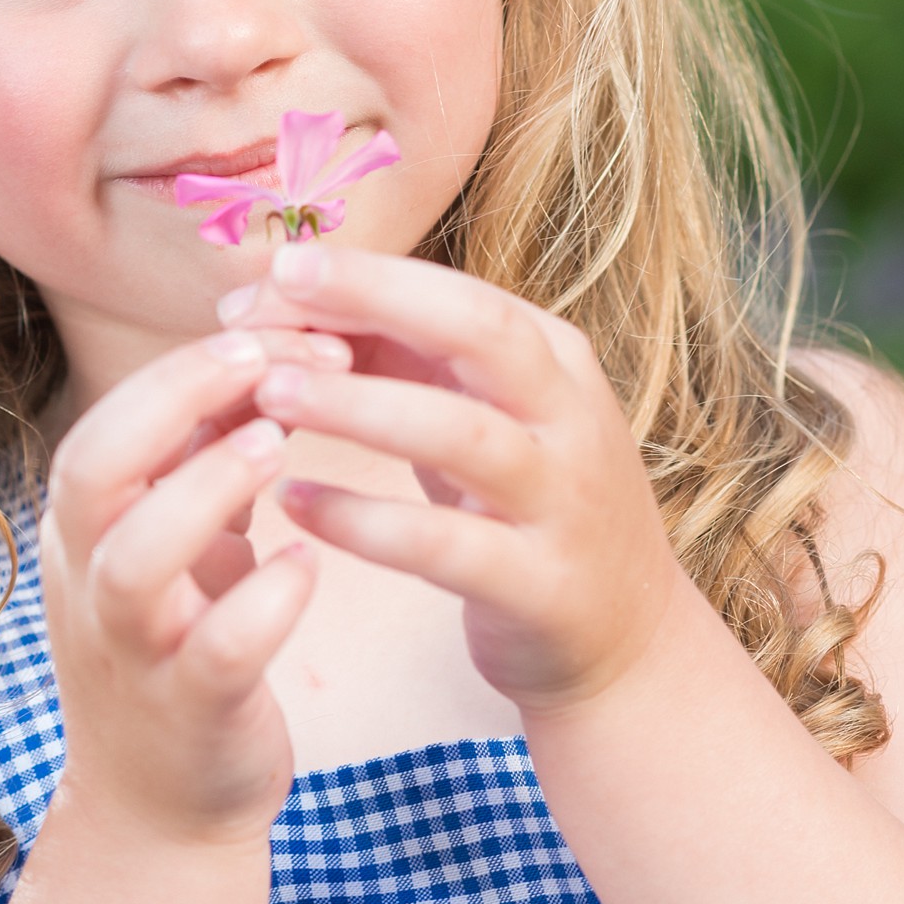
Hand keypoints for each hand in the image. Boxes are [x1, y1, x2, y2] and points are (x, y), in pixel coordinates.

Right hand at [36, 324, 347, 846]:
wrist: (161, 807)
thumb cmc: (179, 643)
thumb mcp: (175, 539)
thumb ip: (199, 456)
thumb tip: (262, 347)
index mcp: (85, 529)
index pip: (109, 419)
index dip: (184, 366)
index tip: (267, 327)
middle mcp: (89, 582)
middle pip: (93, 467)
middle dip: (178, 400)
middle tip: (271, 365)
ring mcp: (132, 651)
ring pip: (137, 560)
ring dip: (208, 488)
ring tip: (280, 443)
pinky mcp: (188, 713)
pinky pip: (216, 654)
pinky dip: (263, 604)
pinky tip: (309, 566)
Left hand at [220, 242, 685, 716]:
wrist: (631, 638)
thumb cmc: (530, 506)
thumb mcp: (485, 416)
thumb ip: (405, 360)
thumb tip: (290, 303)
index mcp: (556, 360)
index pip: (462, 293)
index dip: (370, 275)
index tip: (281, 265)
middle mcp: (569, 417)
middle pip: (480, 333)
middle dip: (378, 298)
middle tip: (281, 286)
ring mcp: (562, 502)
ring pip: (462, 434)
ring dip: (360, 406)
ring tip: (272, 393)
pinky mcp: (540, 586)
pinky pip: (444, 546)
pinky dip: (365, 521)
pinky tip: (296, 504)